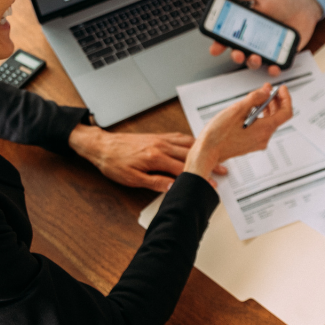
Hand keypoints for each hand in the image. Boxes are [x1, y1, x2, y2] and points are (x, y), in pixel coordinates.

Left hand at [68, 125, 224, 192]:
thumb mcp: (132, 179)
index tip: (212, 184)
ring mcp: (160, 139)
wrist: (101, 146)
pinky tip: (197, 145)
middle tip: (223, 170)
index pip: (184, 170)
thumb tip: (173, 187)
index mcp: (155, 158)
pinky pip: (179, 137)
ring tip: (216, 157)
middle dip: (208, 163)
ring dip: (203, 151)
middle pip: (190, 155)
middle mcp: (161, 146)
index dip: (199, 177)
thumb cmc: (114, 163)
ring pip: (187, 144)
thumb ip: (155, 182)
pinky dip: (191, 141)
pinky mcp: (157, 136)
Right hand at [184, 84, 292, 182]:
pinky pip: (261, 129)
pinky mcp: (250, 144)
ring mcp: (257, 143)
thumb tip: (266, 91)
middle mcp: (264, 138)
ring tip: (259, 98)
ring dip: (267, 109)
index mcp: (264, 129)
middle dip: (276, 102)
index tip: (281, 89)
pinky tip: (251, 111)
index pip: (286, 112)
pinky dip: (260, 117)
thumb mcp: (237, 110)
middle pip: (278, 117)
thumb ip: (255, 98)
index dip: (286, 98)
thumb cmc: (218, 134)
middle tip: (269, 90)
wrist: (207, 152)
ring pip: (270, 123)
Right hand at [207, 0, 322, 75]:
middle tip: (237, 53)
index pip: (228, 37)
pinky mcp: (280, 54)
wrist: (305, 6)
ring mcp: (267, 47)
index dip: (219, 44)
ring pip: (254, 61)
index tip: (215, 48)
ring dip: (252, 62)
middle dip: (235, 56)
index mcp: (246, 25)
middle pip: (239, 52)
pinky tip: (273, 67)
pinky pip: (275, 65)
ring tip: (255, 57)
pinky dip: (273, 69)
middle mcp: (254, 38)